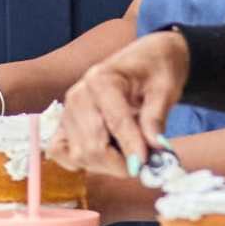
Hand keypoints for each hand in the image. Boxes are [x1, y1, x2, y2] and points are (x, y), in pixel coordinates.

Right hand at [54, 32, 192, 179]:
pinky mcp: (65, 124)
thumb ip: (156, 118)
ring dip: (105, 165)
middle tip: (144, 165)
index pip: (115, 122)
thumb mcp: (165, 89)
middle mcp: (78, 95)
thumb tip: (156, 148)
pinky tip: (104, 158)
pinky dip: (81, 162)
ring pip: (79, 154)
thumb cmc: (156, 70)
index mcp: (102, 79)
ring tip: (127, 156)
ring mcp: (68, 110)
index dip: (132, 148)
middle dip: (120, 163)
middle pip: (92, 145)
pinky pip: (60, 152)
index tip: (146, 166)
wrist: (146, 59)